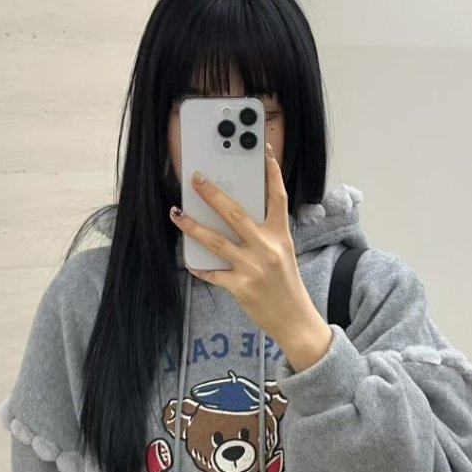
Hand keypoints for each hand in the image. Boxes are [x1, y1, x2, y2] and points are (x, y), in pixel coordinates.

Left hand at [169, 144, 333, 372]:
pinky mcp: (240, 286)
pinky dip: (199, 266)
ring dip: (192, 226)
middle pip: (236, 213)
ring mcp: (253, 267)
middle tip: (196, 179)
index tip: (263, 152)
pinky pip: (213, 273)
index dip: (272, 173)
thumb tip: (235, 219)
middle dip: (212, 194)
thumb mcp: (284, 254)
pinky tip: (188, 259)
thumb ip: (265, 236)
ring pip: (216, 241)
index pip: (278, 197)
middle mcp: (267, 248)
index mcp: (281, 236)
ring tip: (176, 214)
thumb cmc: (287, 286)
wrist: (295, 320)